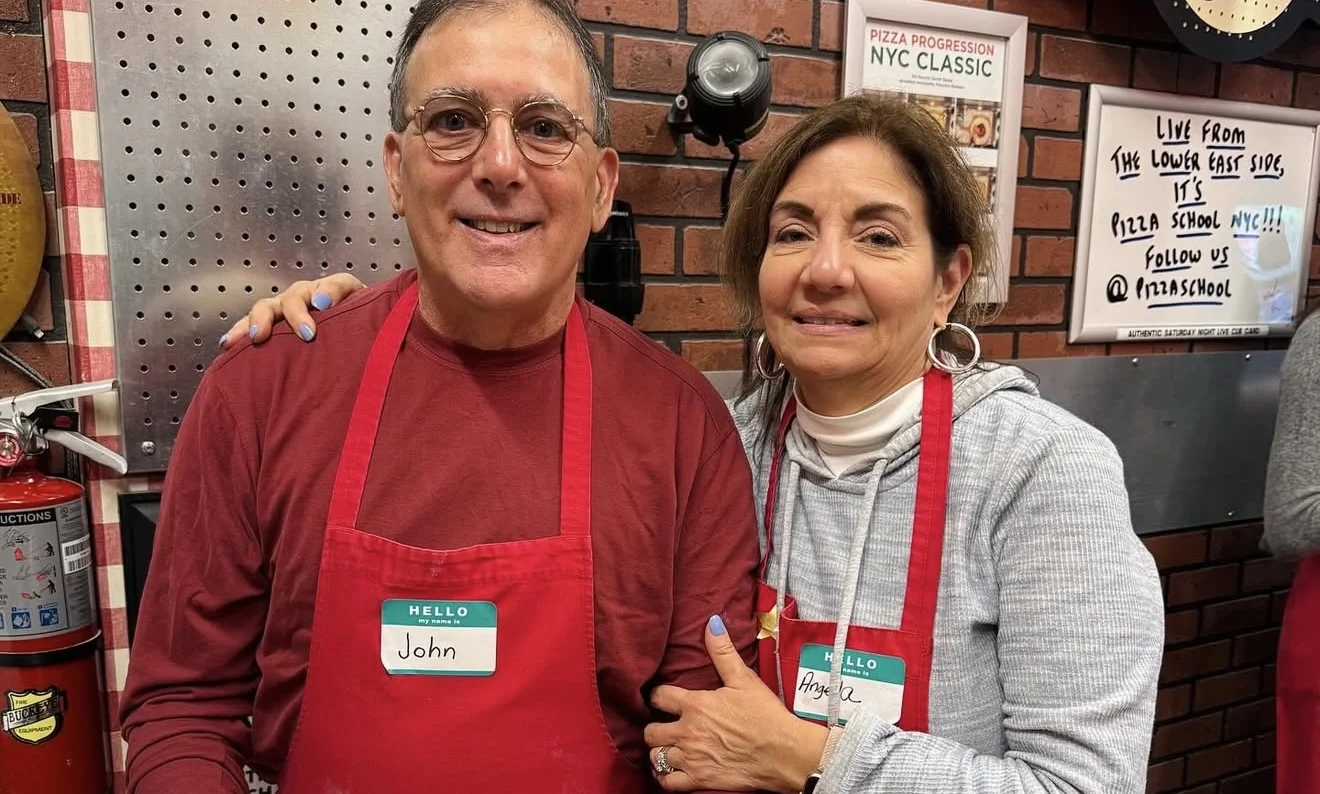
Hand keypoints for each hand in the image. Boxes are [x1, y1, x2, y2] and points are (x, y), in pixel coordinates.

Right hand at [219, 273, 365, 347]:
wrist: (348, 335)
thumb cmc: (359, 327)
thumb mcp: (370, 318)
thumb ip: (374, 316)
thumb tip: (367, 318)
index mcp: (336, 292)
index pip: (337, 285)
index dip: (329, 292)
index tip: (324, 306)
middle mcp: (308, 296)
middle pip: (297, 296)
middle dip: (296, 313)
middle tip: (304, 334)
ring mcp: (285, 308)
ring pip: (268, 307)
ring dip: (260, 321)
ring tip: (256, 337)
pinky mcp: (271, 324)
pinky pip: (251, 325)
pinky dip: (240, 332)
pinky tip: (229, 344)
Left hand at [644, 616, 827, 792]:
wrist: (785, 752)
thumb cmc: (766, 715)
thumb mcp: (744, 679)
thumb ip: (723, 652)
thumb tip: (712, 622)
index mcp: (696, 705)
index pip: (658, 697)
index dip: (657, 696)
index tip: (662, 698)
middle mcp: (687, 731)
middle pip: (650, 731)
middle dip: (655, 727)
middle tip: (665, 725)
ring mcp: (691, 758)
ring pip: (656, 756)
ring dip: (660, 752)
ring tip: (669, 747)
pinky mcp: (699, 780)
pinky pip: (668, 782)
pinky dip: (666, 777)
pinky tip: (672, 770)